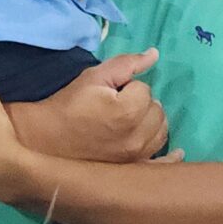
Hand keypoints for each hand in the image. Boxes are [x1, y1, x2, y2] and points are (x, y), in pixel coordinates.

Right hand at [15, 49, 167, 164]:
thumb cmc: (68, 105)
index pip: (144, 88)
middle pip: (157, 109)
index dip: (125, 87)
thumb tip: (155, 54)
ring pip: (161, 131)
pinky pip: (162, 162)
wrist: (46, 139)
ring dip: (150, 123)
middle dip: (140, 104)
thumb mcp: (93, 77)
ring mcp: (137, 157)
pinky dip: (170, 156)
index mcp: (128, 111)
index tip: (107, 94)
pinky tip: (176, 153)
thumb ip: (126, 64)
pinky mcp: (133, 169)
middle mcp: (138, 137)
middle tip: (115, 107)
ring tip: (126, 122)